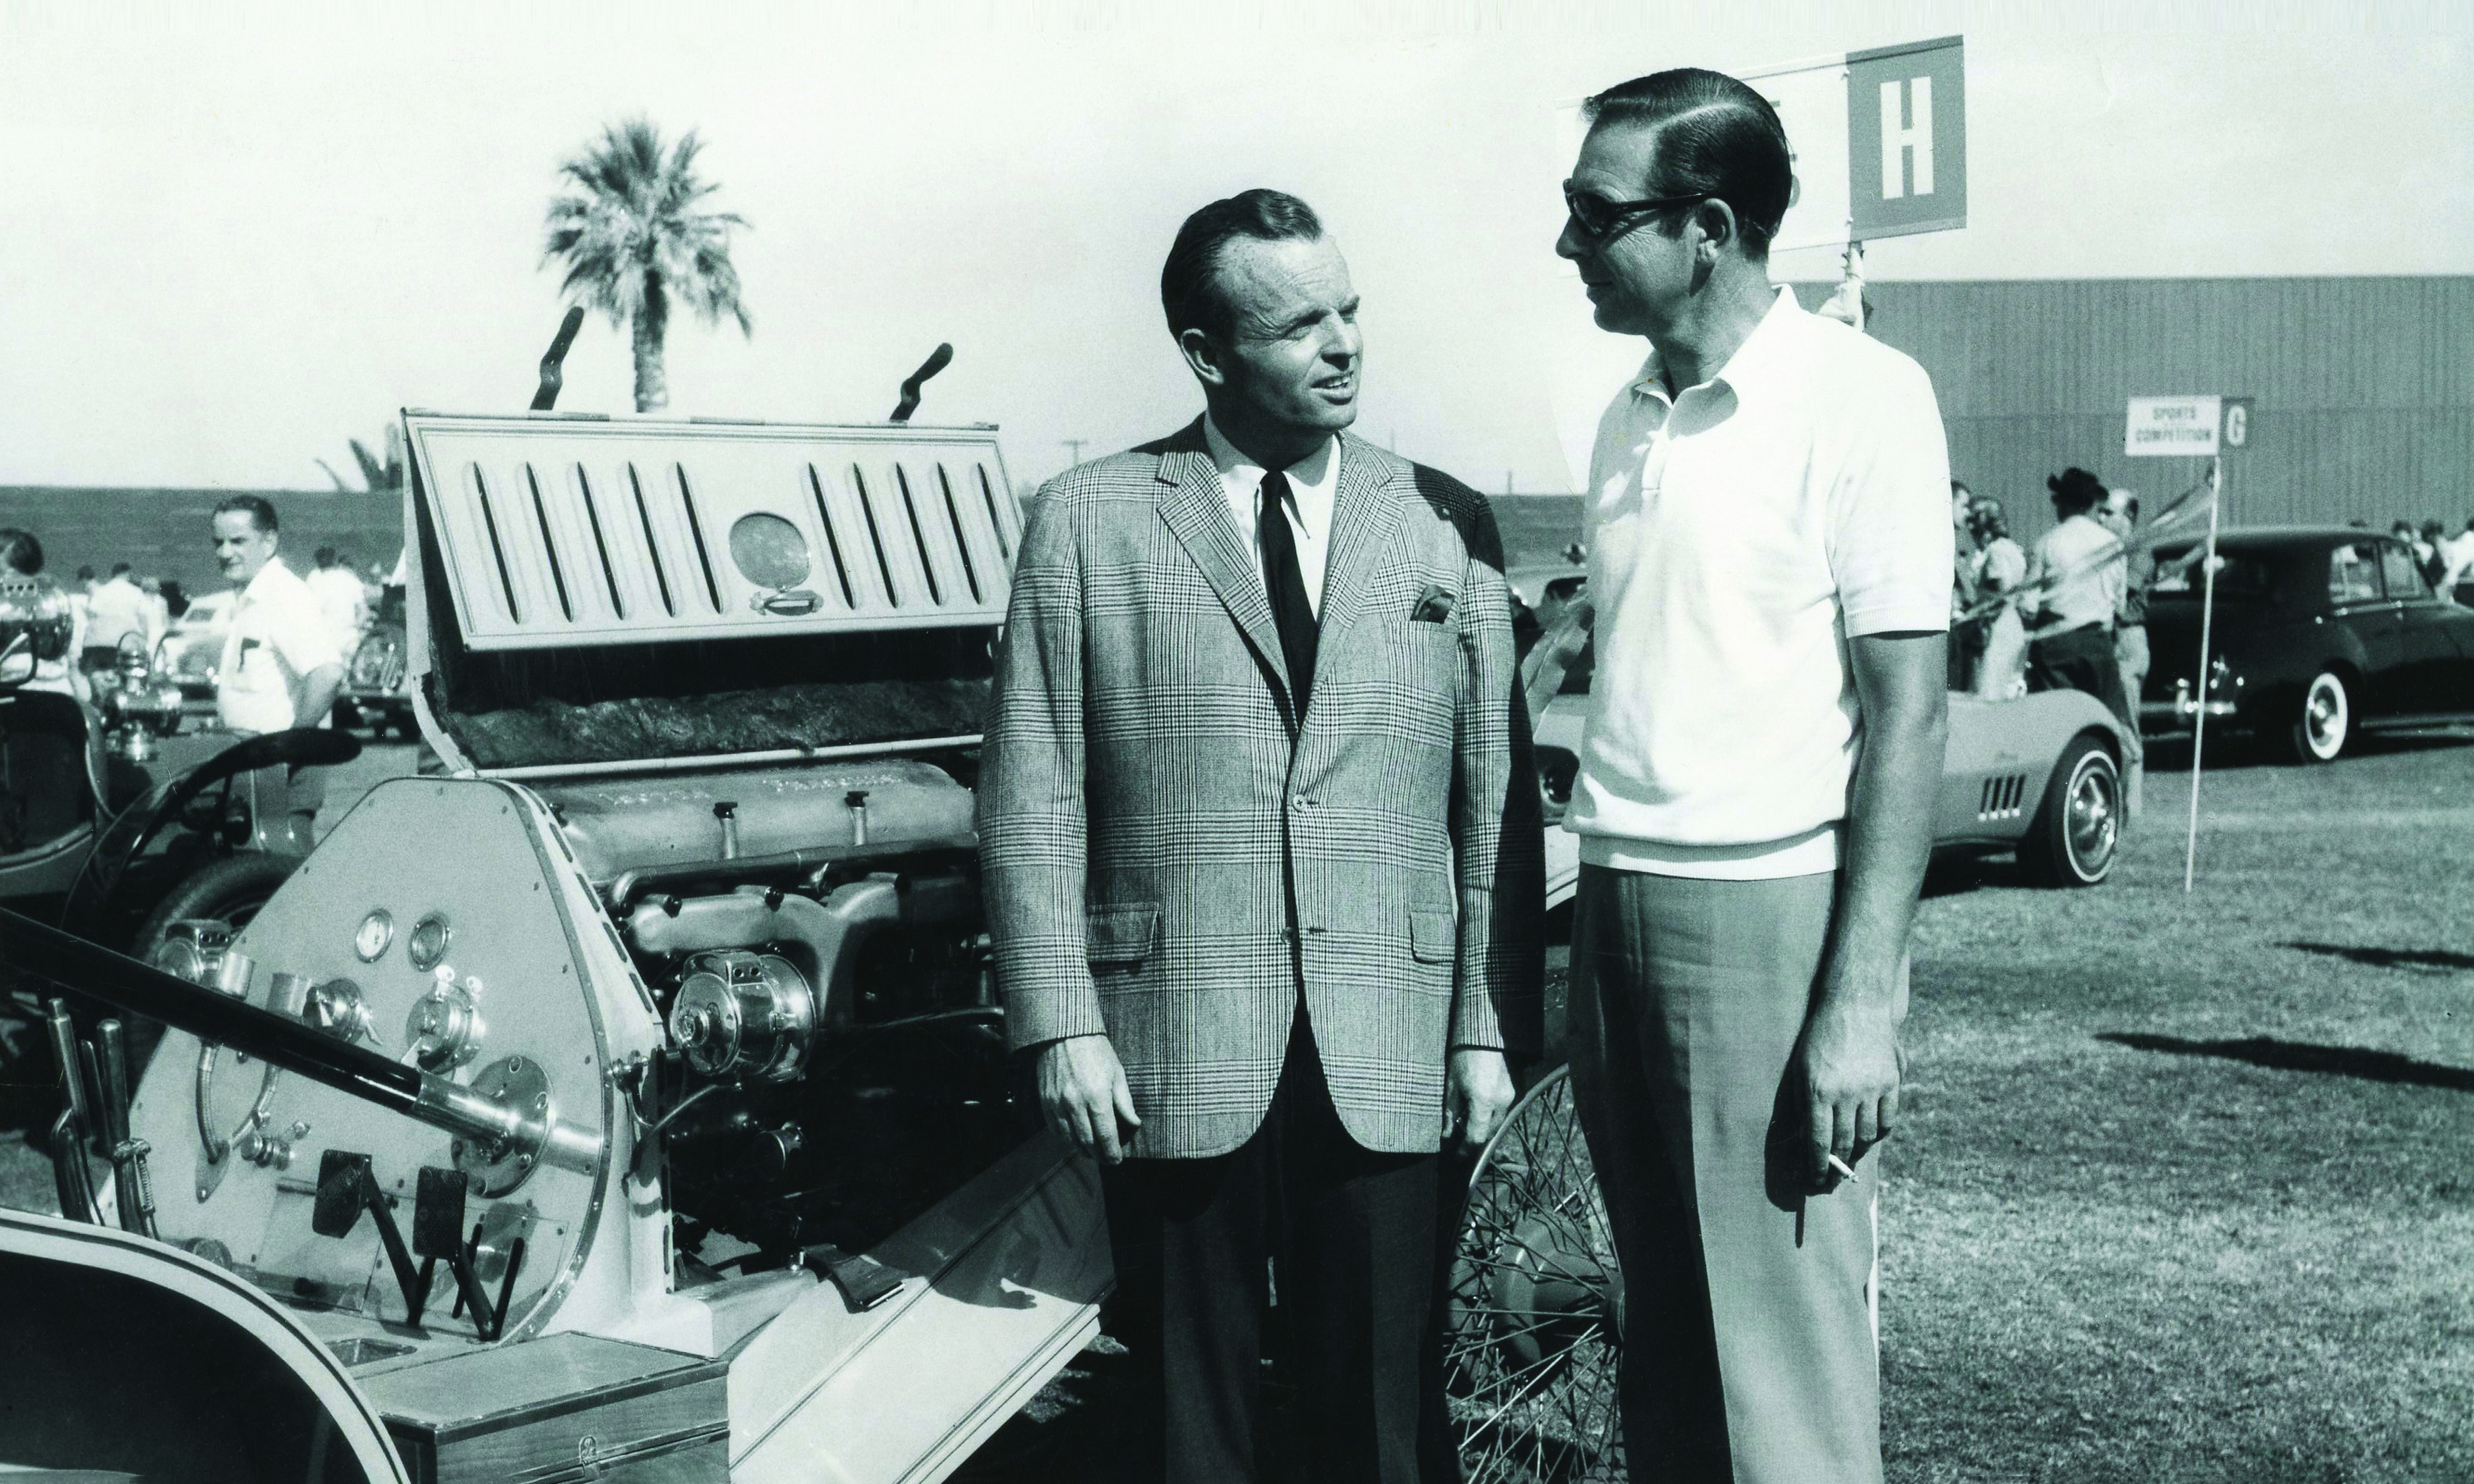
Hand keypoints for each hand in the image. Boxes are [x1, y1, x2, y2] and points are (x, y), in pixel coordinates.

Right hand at [1036, 1034, 1140, 1163]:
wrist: (1063, 1032)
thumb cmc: (1095, 1050)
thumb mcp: (1117, 1073)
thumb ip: (1125, 1103)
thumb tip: (1134, 1125)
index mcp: (1097, 1096)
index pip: (1106, 1136)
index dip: (1112, 1153)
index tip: (1116, 1160)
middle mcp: (1075, 1103)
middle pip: (1087, 1142)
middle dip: (1098, 1155)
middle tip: (1106, 1159)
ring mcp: (1057, 1104)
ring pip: (1069, 1139)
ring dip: (1082, 1149)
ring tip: (1092, 1151)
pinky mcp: (1044, 1102)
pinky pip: (1055, 1129)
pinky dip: (1066, 1138)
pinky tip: (1075, 1137)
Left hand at [1444, 1047, 1515, 1154]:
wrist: (1488, 1031)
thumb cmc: (1465, 1053)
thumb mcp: (1452, 1083)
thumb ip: (1450, 1112)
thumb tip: (1447, 1135)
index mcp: (1483, 1102)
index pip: (1477, 1137)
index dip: (1466, 1149)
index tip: (1457, 1154)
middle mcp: (1502, 1102)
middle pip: (1490, 1132)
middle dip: (1476, 1137)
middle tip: (1460, 1135)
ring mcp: (1513, 1095)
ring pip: (1500, 1121)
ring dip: (1486, 1124)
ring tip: (1469, 1117)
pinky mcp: (1518, 1088)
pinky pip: (1506, 1109)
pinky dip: (1494, 1112)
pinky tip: (1481, 1104)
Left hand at [1795, 996, 1901, 1189]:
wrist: (1854, 1005)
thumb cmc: (1820, 1038)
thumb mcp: (1801, 1069)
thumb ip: (1803, 1104)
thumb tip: (1804, 1139)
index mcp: (1818, 1092)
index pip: (1818, 1143)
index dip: (1817, 1168)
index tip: (1815, 1182)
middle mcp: (1846, 1094)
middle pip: (1843, 1143)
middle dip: (1837, 1166)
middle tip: (1832, 1179)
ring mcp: (1871, 1089)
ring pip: (1867, 1135)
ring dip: (1857, 1151)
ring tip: (1849, 1158)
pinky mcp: (1891, 1083)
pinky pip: (1888, 1120)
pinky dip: (1879, 1133)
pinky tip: (1870, 1136)